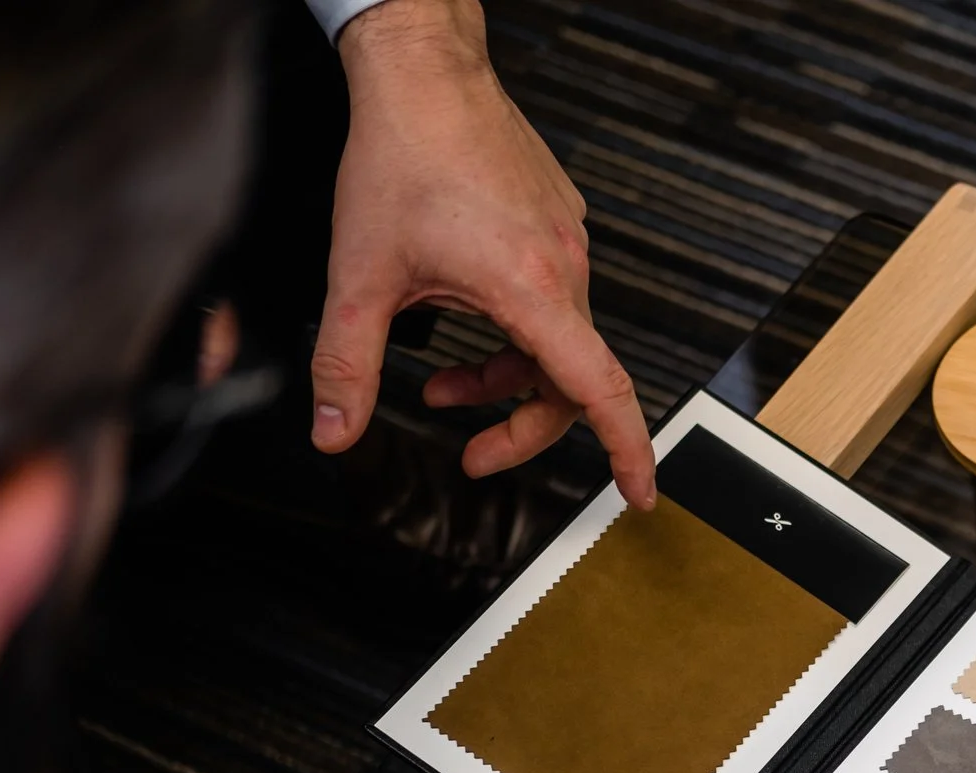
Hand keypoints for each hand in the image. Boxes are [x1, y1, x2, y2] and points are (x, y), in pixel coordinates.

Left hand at [322, 0, 653, 500]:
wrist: (423, 74)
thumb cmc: (402, 155)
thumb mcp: (359, 276)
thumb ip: (346, 366)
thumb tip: (335, 433)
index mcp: (531, 289)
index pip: (600, 392)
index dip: (627, 452)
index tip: (640, 496)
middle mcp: (564, 267)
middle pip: (568, 382)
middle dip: (517, 426)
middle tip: (470, 454)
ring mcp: (567, 242)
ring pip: (552, 342)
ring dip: (502, 376)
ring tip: (439, 384)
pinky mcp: (557, 222)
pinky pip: (548, 299)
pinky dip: (509, 330)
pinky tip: (454, 312)